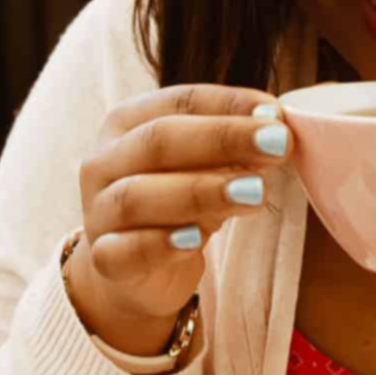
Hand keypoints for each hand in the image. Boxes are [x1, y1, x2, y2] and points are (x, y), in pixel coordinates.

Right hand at [66, 85, 292, 357]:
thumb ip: (232, 151)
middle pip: (159, 140)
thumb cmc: (176, 203)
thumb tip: (277, 132)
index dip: (229, 104)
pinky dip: (160, 244)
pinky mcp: (104, 260)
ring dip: (201, 191)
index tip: (277, 115)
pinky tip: (197, 239)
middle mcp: (105, 160)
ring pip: (139, 195)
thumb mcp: (205, 168)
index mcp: (127, 122)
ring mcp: (98, 211)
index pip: (180, 101)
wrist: (134, 272)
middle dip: (222, 139)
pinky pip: (125, 250)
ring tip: (255, 193)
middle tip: (277, 144)